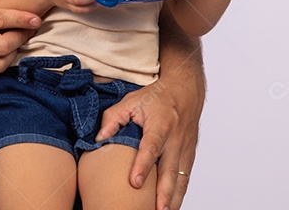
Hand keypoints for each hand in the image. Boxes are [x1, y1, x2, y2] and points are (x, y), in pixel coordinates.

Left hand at [96, 73, 202, 209]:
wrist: (185, 90)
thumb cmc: (157, 97)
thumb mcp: (132, 100)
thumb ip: (113, 118)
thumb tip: (99, 138)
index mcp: (160, 124)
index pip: (151, 147)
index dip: (143, 165)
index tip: (135, 183)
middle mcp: (175, 138)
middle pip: (170, 169)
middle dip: (164, 193)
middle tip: (157, 209)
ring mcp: (184, 148)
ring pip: (180, 178)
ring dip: (173, 198)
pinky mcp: (189, 155)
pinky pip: (185, 178)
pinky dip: (180, 193)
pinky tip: (172, 205)